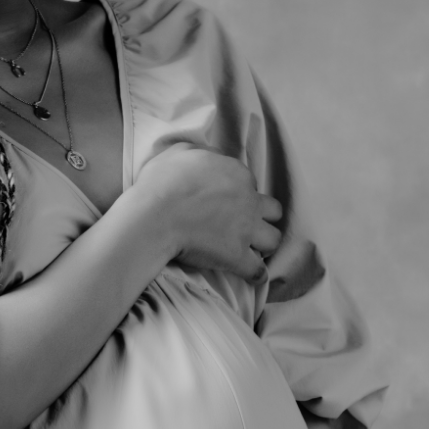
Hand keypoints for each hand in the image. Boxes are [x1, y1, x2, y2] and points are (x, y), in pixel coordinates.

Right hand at [135, 144, 281, 283]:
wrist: (155, 215)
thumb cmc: (162, 182)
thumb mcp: (181, 152)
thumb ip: (203, 152)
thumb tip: (212, 157)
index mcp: (237, 175)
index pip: (250, 185)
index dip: (239, 194)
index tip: (226, 203)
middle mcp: (248, 201)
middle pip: (273, 211)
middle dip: (263, 217)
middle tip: (247, 224)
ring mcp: (245, 230)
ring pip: (273, 240)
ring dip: (264, 244)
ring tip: (253, 249)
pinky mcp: (236, 256)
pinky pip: (257, 271)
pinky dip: (256, 274)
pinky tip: (254, 276)